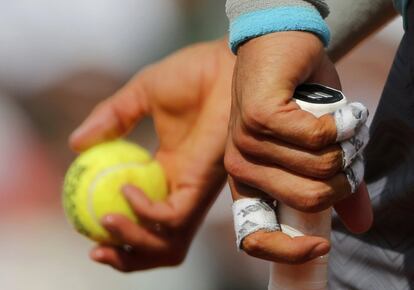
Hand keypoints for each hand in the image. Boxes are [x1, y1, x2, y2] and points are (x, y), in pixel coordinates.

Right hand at [69, 38, 234, 271]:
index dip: (120, 231)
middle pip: (160, 244)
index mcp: (168, 172)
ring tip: (106, 224)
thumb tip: (76, 145)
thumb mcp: (140, 96)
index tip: (87, 224)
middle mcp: (182, 188)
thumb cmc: (190, 75)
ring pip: (170, 242)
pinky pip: (173, 215)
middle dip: (128, 256)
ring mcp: (194, 189)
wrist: (224, 64)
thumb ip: (111, 119)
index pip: (145, 218)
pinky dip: (146, 212)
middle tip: (96, 249)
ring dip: (135, 244)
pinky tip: (126, 189)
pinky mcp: (204, 184)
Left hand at [224, 32, 372, 262]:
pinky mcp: (260, 115)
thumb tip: (360, 223)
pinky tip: (341, 111)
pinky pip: (318, 138)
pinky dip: (343, 125)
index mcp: (248, 182)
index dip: (289, 250)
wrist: (279, 45)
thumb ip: (335, 184)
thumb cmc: (297, 98)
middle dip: (343, 177)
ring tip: (341, 124)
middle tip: (347, 150)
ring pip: (319, 167)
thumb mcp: (317, 147)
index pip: (253, 236)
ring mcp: (246, 141)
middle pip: (308, 199)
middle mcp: (240, 166)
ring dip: (347, 146)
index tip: (322, 245)